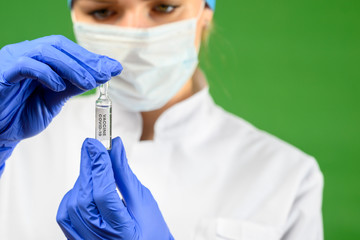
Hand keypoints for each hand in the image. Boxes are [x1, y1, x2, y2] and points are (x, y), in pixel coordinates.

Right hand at [0, 35, 121, 173]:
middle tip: (106, 74)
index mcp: (38, 58)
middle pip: (58, 45)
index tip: (112, 68)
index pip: (67, 49)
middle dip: (85, 60)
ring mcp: (12, 60)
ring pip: (45, 52)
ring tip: (89, 84)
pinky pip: (25, 65)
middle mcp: (25, 54)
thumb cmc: (22, 114)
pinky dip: (46, 74)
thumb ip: (73, 86)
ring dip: (72, 67)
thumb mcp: (54, 99)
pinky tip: (59, 87)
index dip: (90, 57)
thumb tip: (100, 76)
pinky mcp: (2, 72)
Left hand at [57, 137, 173, 239]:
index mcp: (123, 231)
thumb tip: (115, 148)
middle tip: (92, 147)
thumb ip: (125, 173)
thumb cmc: (151, 229)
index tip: (97, 145)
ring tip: (94, 169)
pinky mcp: (80, 239)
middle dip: (88, 168)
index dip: (99, 166)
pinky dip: (72, 197)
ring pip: (72, 206)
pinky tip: (83, 188)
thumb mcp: (143, 199)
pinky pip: (65, 217)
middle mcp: (102, 239)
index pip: (104, 193)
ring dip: (82, 182)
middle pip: (85, 198)